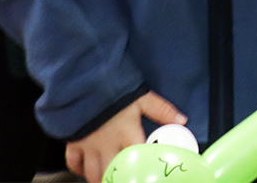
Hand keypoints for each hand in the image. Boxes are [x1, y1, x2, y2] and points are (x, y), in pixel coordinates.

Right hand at [65, 91, 182, 182]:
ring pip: (92, 173)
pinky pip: (74, 163)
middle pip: (111, 173)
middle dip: (116, 179)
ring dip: (100, 178)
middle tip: (124, 179)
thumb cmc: (115, 91)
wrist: (85, 82)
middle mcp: (107, 145)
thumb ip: (162, 111)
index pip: (137, 160)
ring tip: (108, 179)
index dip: (141, 171)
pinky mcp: (74, 143)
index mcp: (127, 135)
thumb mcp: (143, 98)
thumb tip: (182, 121)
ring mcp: (88, 146)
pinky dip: (79, 170)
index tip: (145, 175)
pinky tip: (87, 171)